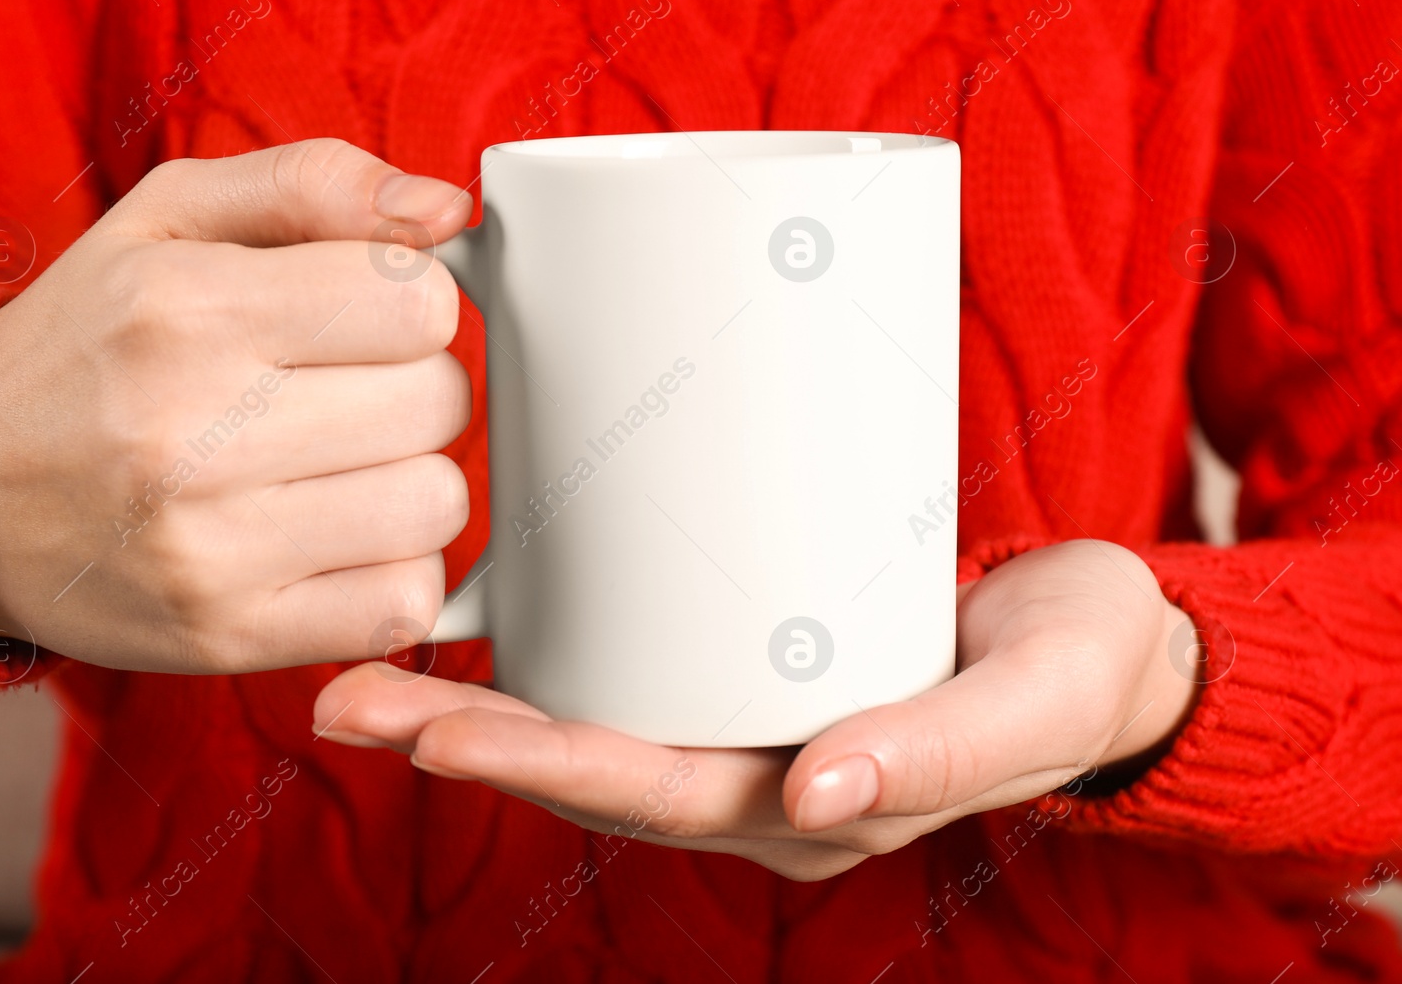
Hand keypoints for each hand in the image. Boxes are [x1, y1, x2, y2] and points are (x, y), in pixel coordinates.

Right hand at [0, 140, 474, 672]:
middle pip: (439, 402)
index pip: (417, 299)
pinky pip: (405, 603)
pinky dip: (394, 570)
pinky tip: (336, 540)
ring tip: (338, 466)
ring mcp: (210, 550)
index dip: (414, 299)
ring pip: (437, 505)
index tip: (366, 312)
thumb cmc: (86, 341)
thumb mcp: (169, 217)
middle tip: (343, 392)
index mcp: (184, 309)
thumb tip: (449, 210)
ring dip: (411, 481)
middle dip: (415, 386)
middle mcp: (191, 434)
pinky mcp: (228, 637)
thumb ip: (315, 182)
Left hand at [312, 539, 1198, 880]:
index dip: (544, 768)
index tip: (442, 732)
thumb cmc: (1070, 666)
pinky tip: (466, 633)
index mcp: (814, 807)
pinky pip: (623, 686)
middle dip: (466, 744)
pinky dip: (539, 670)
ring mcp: (743, 736)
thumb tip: (813, 795)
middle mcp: (759, 785)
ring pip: (588, 734)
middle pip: (589, 771)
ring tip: (363, 681)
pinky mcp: (740, 675)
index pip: (653, 796)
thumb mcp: (1033, 701)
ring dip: (474, 714)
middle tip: (347, 702)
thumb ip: (942, 749)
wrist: (1094, 641)